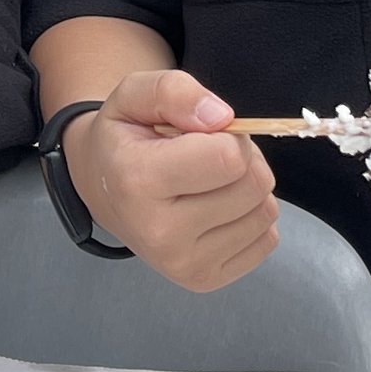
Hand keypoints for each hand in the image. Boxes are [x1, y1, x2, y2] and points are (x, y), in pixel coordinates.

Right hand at [58, 69, 276, 290]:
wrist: (103, 190)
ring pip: (266, 212)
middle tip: (208, 156)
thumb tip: (222, 118)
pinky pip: (266, 239)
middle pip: (254, 185)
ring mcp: (183, 265)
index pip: (230, 157)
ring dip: (247, 187)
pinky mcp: (204, 280)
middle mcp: (160, 233)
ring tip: (210, 181)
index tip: (201, 135)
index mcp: (138, 180)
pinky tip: (216, 208)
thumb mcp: (135, 94)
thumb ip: (175, 91)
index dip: (228, 135)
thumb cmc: (125, 138)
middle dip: (242, 159)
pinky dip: (249, 216)